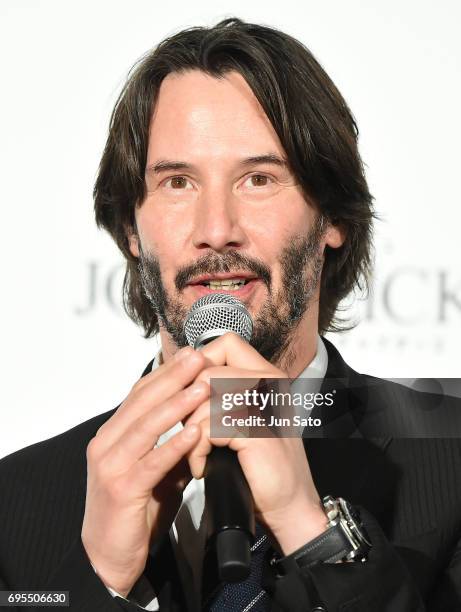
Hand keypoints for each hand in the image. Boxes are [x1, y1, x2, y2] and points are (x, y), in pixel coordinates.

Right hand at [81, 347, 208, 595]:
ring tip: (202, 387)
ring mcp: (111, 465)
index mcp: (114, 434)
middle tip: (198, 357)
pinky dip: (173, 445)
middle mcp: (107, 443)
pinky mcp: (121, 490)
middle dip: (173, 377)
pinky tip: (194, 432)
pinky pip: (151, 463)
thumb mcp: (155, 468)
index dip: (166, 372)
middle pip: (142, 402)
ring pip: (146, 426)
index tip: (191, 355)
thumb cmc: (135, 509)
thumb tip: (199, 420)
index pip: (141, 394)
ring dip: (176, 404)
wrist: (109, 556)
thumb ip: (170, 443)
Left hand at [186, 333, 327, 554]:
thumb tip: (184, 376)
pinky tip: (203, 467)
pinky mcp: (256, 431)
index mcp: (266, 376)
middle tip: (190, 431)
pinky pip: (207, 427)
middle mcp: (268, 384)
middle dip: (187, 402)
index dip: (200, 362)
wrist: (290, 506)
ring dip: (190, 429)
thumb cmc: (262, 466)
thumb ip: (224, 392)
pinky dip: (197, 450)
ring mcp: (264, 405)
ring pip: (203, 397)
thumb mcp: (243, 419)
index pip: (226, 343)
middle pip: (207, 369)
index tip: (190, 392)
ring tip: (197, 452)